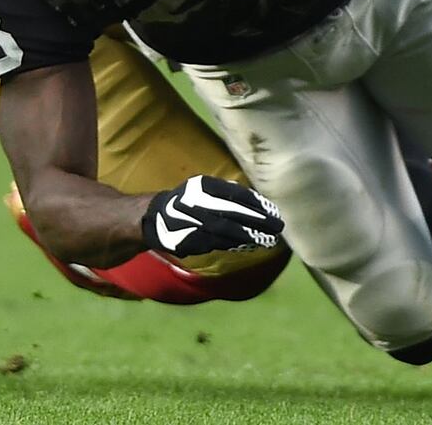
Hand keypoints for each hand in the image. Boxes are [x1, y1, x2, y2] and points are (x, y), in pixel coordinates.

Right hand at [141, 175, 284, 256]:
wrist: (154, 217)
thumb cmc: (189, 201)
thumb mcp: (206, 190)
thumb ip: (228, 194)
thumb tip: (259, 204)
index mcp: (203, 186)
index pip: (236, 194)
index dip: (257, 204)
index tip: (274, 211)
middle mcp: (196, 202)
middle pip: (234, 213)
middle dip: (257, 221)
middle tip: (277, 227)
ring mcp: (192, 222)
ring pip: (226, 230)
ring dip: (248, 236)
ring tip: (267, 239)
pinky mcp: (188, 239)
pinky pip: (216, 242)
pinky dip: (233, 244)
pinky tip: (248, 245)